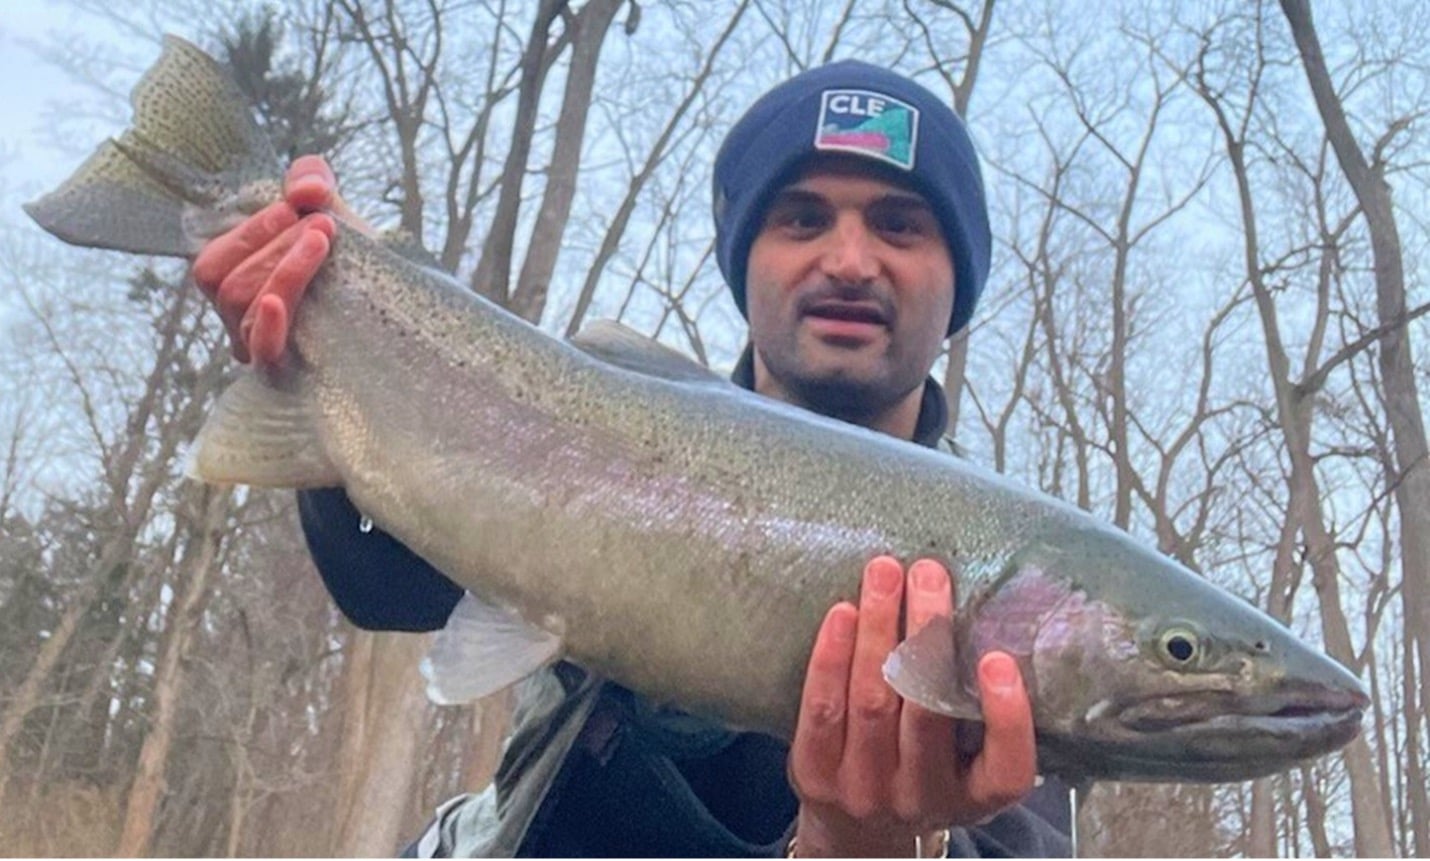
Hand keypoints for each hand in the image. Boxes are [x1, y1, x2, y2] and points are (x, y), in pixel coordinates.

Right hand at [191, 155, 365, 364]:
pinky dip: (267, 323)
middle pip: (226, 283)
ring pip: (244, 309)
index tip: (297, 205)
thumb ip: (313, 185)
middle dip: (273, 244)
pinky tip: (282, 302)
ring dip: (283, 267)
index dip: (251, 230)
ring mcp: (264, 354)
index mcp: (242, 291)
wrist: (411, 322)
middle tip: (323, 224)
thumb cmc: (360, 271)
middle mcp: (244, 326)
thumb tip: (305, 190)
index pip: (214, 263)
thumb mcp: (336, 218)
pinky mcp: (291, 376)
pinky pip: (262, 352)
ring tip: (324, 240)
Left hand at [787, 556, 1035, 856]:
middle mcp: (923, 798)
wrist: (856, 824)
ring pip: (872, 702)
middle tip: (928, 572)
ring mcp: (865, 790)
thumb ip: (978, 702)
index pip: (1007, 769)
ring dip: (878, 628)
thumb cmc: (925, 766)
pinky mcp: (816, 775)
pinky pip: (823, 709)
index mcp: (975, 794)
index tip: (999, 657)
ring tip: (884, 573)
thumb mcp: (965, 754)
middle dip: (927, 632)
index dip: (1007, 717)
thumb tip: (991, 605)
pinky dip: (831, 656)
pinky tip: (842, 612)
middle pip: (927, 711)